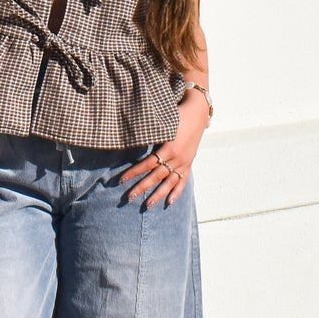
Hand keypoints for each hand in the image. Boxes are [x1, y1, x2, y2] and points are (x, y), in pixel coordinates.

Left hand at [119, 93, 208, 209]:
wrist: (197, 112)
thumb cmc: (177, 114)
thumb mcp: (163, 123)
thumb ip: (150, 134)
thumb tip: (130, 139)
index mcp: (168, 148)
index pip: (147, 164)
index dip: (134, 172)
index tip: (121, 180)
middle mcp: (177, 158)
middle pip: (156, 176)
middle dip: (142, 187)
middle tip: (128, 198)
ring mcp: (184, 162)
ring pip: (169, 182)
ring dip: (158, 194)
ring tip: (147, 205)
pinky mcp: (188, 163)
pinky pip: (182, 180)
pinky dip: (176, 192)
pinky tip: (169, 202)